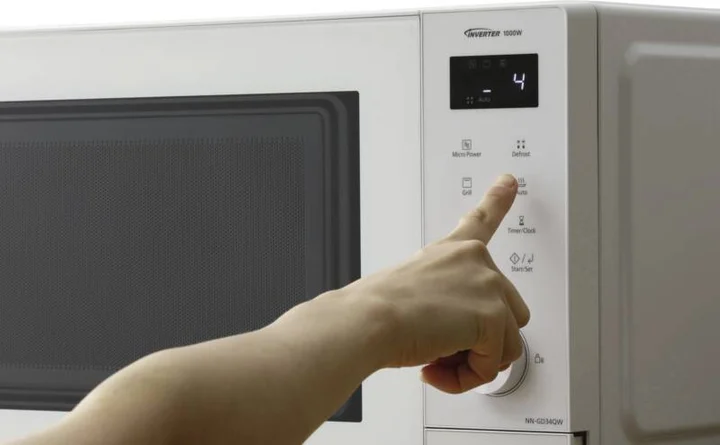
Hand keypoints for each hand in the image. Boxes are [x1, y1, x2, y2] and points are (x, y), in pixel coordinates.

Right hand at [341, 174, 529, 393]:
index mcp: (452, 251)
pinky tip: (439, 368)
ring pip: (507, 341)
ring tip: (440, 363)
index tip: (509, 181)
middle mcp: (475, 260)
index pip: (481, 220)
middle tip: (448, 352)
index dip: (497, 199)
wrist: (366, 321)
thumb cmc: (376, 310)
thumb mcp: (412, 292)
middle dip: (482, 340)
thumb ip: (445, 303)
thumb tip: (456, 335)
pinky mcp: (494, 315)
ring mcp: (487, 284)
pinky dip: (470, 376)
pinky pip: (495, 362)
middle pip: (508, 311)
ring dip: (475, 361)